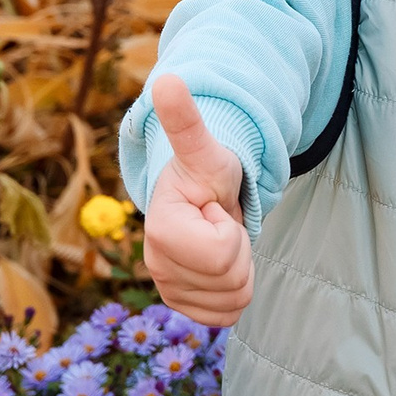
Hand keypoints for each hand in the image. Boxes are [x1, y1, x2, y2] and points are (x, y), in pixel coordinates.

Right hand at [143, 74, 252, 326]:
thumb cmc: (204, 171)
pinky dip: (234, 292)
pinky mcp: (184, 307)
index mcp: (160, 229)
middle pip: (232, 279)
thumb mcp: (203, 147)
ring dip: (239, 269)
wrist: (200, 197)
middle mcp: (155, 265)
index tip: (212, 208)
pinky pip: (228, 316)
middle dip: (239, 248)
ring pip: (234, 300)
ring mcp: (168, 291)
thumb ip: (186, 121)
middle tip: (219, 222)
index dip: (229, 228)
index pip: (222, 253)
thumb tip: (167, 79)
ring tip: (220, 239)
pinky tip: (220, 264)